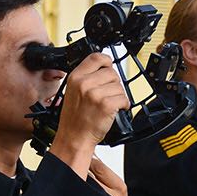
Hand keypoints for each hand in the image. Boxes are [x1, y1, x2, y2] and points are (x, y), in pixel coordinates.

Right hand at [50, 53, 127, 179]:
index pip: (96, 57)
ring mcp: (95, 94)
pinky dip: (123, 105)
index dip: (106, 61)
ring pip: (119, 86)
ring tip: (108, 104)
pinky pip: (124, 98)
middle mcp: (84, 83)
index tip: (109, 67)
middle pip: (111, 72)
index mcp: (75, 77)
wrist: (73, 138)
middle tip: (107, 94)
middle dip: (113, 84)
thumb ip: (85, 78)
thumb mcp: (72, 91)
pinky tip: (115, 110)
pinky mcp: (106, 105)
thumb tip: (104, 67)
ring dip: (118, 96)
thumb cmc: (74, 118)